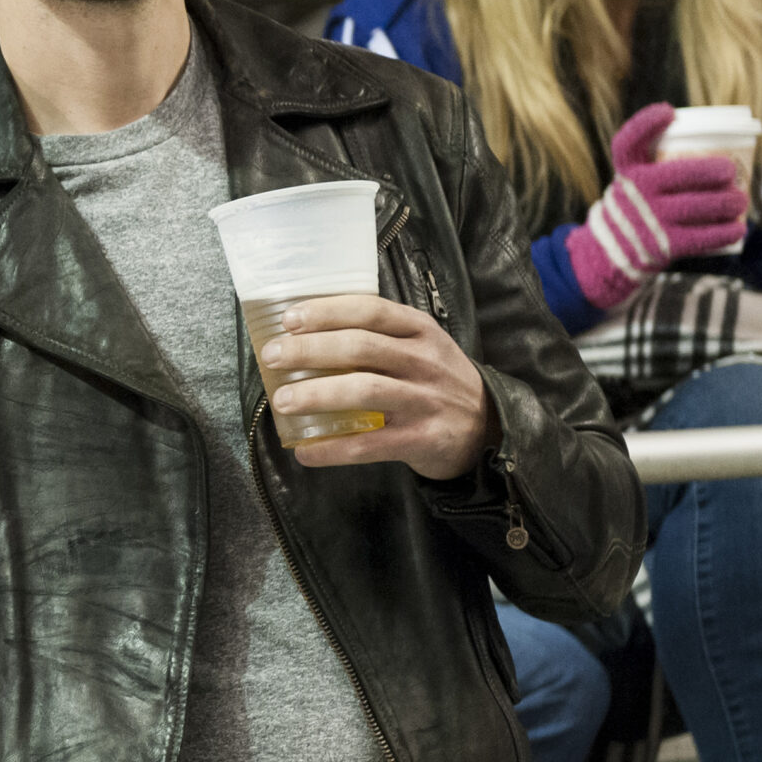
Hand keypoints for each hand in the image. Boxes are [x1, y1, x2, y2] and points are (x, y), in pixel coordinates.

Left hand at [262, 293, 496, 480]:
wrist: (489, 427)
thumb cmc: (437, 381)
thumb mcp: (421, 346)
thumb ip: (378, 336)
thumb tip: (304, 334)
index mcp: (420, 331)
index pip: (370, 311)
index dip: (326, 312)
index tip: (289, 319)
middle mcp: (425, 361)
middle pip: (360, 348)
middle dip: (310, 350)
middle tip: (272, 357)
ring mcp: (425, 401)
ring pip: (365, 391)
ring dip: (317, 394)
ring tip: (282, 401)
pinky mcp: (422, 439)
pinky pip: (370, 445)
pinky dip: (333, 449)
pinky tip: (304, 451)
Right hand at [563, 102, 749, 311]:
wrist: (614, 251)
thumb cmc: (639, 204)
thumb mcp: (635, 179)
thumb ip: (659, 160)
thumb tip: (720, 143)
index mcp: (628, 171)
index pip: (628, 142)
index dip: (646, 123)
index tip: (668, 112)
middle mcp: (635, 193)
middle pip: (678, 174)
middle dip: (712, 170)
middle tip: (731, 171)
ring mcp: (649, 220)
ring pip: (697, 206)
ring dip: (727, 203)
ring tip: (741, 201)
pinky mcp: (664, 246)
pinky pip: (701, 237)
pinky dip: (725, 232)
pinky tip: (738, 228)